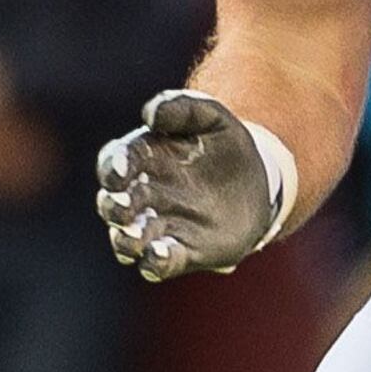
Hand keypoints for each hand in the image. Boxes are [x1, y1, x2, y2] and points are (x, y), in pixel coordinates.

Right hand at [95, 89, 295, 281]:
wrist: (257, 179)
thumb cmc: (224, 142)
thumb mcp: (212, 116)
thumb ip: (182, 108)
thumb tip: (150, 114)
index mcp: (142, 157)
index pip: (116, 161)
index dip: (113, 166)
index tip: (119, 172)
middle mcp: (142, 194)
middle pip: (114, 203)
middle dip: (114, 207)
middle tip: (122, 208)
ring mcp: (159, 225)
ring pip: (128, 239)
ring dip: (125, 241)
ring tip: (134, 239)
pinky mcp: (180, 251)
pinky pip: (158, 263)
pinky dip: (154, 263)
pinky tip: (160, 255)